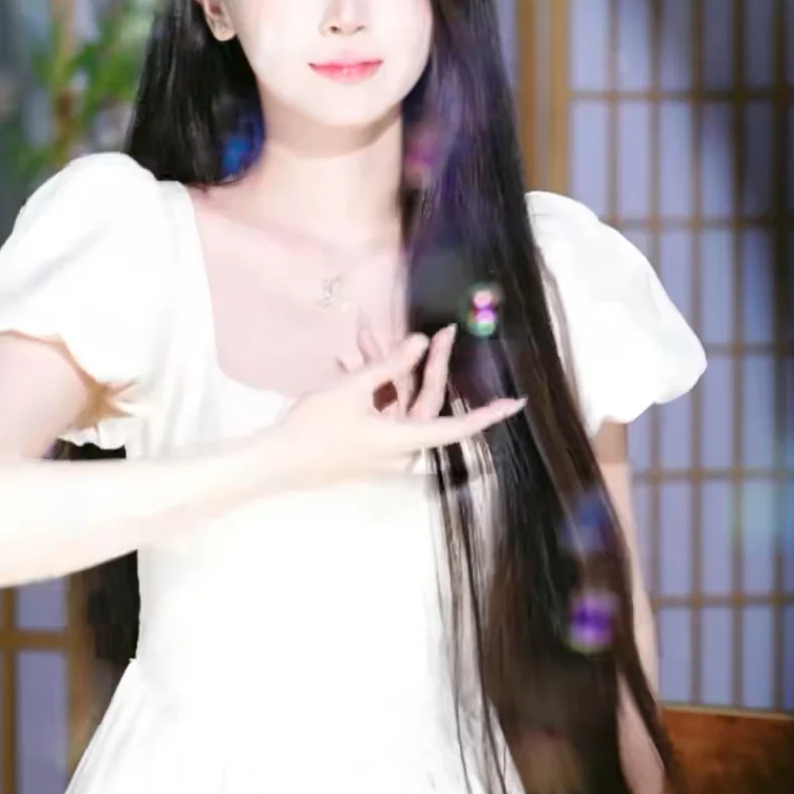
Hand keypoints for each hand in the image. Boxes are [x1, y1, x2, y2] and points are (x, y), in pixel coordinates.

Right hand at [264, 328, 524, 493]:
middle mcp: (402, 447)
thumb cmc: (315, 429)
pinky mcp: (368, 446)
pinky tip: (349, 359)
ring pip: (398, 402)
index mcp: (406, 439)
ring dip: (385, 370)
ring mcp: (385, 448)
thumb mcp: (353, 389)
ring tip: (363, 334)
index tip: (516, 403)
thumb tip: (421, 342)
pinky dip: (372, 388)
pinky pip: (381, 411)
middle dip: (425, 364)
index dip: (489, 414)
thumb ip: (390, 365)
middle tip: (440, 331)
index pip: (459, 426)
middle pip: (425, 402)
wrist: (277, 463)